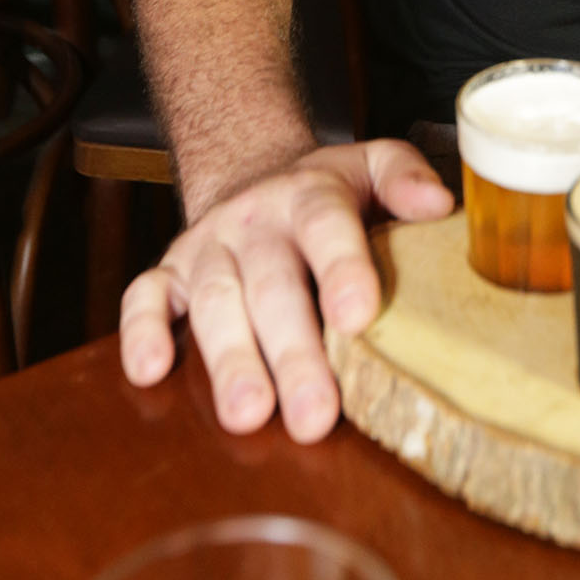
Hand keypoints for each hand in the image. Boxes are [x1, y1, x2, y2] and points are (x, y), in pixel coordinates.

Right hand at [119, 140, 453, 442]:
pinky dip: (141, 331)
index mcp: (311, 195)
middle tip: (315, 413)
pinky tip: (150, 370)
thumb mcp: (372, 165)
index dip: (342, 269)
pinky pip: (144, 297)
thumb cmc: (326, 191)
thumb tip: (438, 204)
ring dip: (229, 359)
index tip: (359, 317)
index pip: (327, 226)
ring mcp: (208, 246)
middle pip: (273, 286)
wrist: (250, 171)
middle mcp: (256, 221)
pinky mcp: (169, 271)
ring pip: (214, 300)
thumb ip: (404, 177)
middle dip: (292, 352)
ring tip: (249, 414)